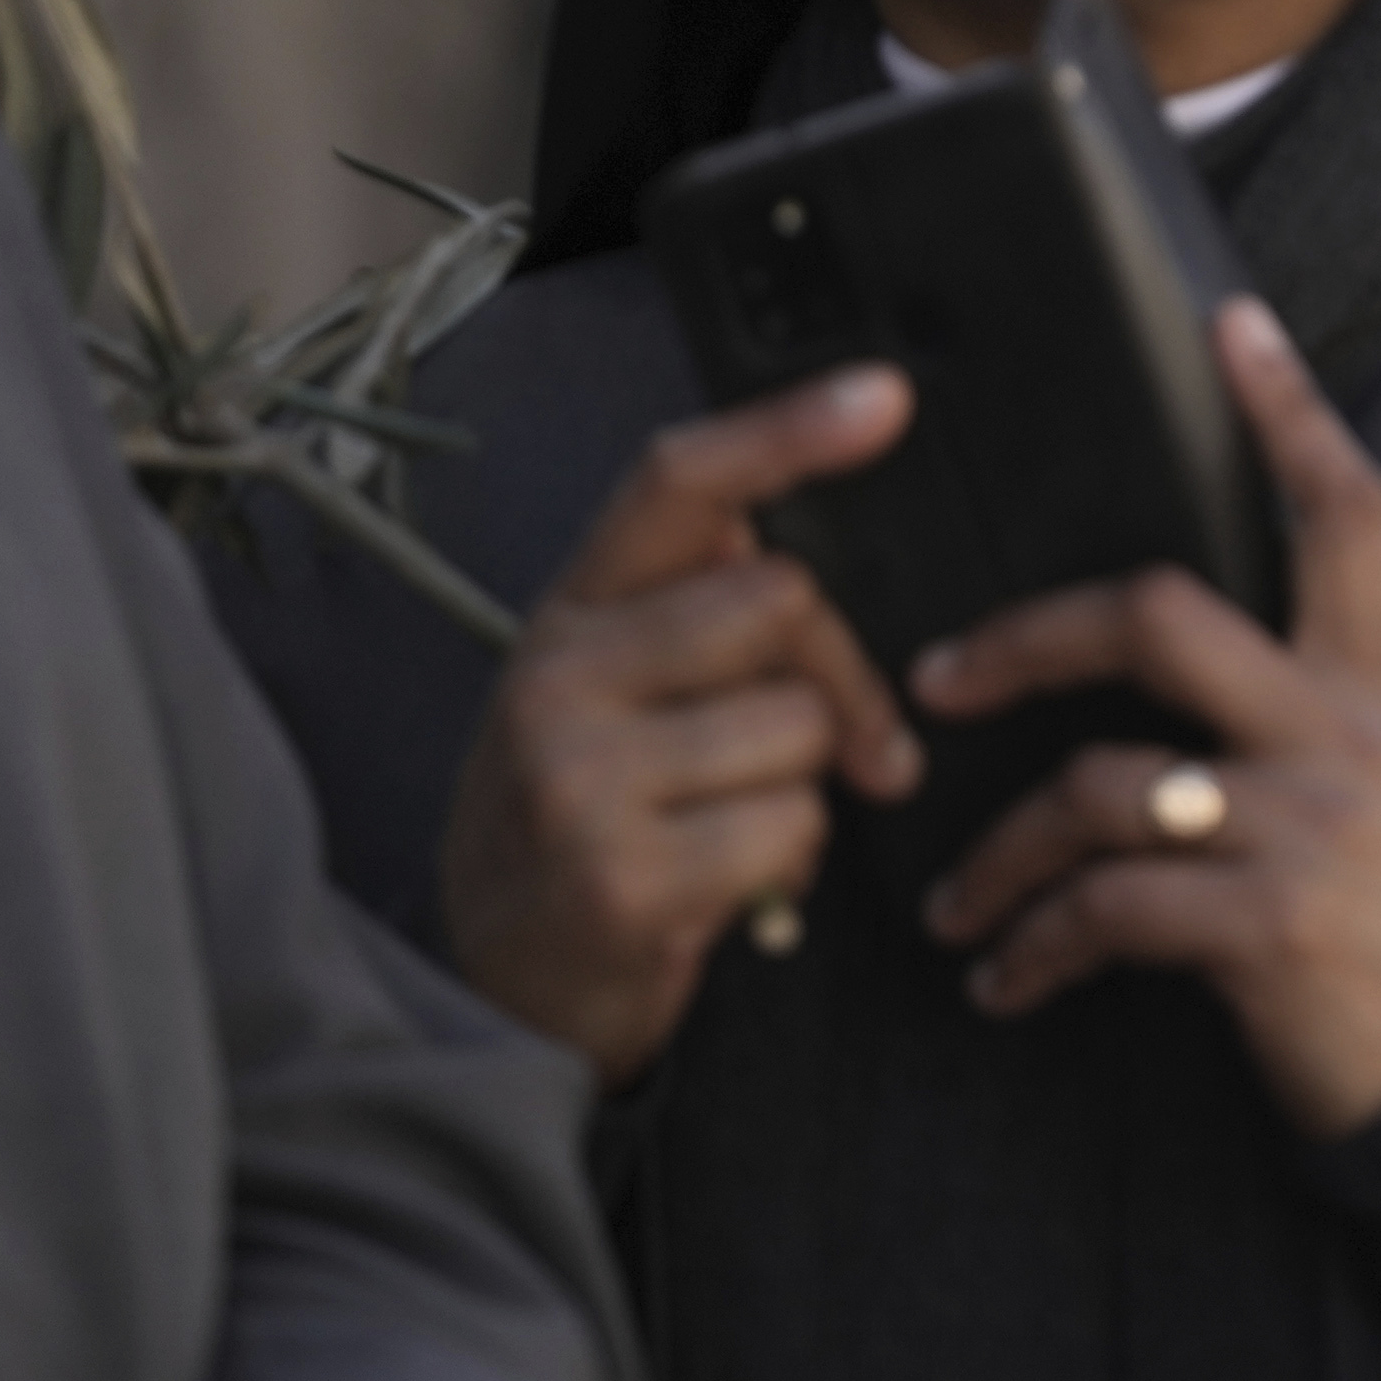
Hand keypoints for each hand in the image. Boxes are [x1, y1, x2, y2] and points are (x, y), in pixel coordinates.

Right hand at [441, 366, 920, 1082]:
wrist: (497, 983)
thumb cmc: (581, 823)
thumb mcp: (609, 693)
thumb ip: (689, 612)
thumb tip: (787, 561)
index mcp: (569, 612)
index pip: (677, 483)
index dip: (787, 429)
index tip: (883, 398)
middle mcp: (560, 677)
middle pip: (780, 601)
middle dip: (830, 676)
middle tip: (806, 744)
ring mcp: (581, 778)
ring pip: (801, 724)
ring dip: (805, 786)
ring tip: (725, 825)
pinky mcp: (623, 876)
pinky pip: (795, 826)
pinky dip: (791, 864)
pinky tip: (722, 886)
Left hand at [915, 301, 1380, 1137]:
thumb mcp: (1375, 794)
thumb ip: (1292, 716)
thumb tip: (1163, 665)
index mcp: (1368, 690)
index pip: (1346, 515)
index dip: (1291, 412)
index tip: (1231, 324)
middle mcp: (1342, 738)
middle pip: (1162, 615)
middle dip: (1025, 638)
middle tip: (937, 679)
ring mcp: (1308, 829)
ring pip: (1101, 784)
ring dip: (1001, 854)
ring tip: (958, 907)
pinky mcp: (1271, 926)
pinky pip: (1108, 908)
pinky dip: (1033, 947)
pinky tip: (1005, 979)